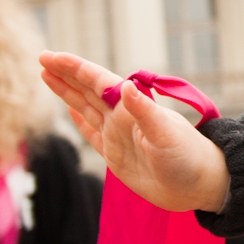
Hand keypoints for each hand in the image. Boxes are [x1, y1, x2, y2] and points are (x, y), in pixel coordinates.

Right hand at [39, 51, 229, 212]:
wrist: (200, 186)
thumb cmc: (190, 158)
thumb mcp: (167, 134)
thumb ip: (145, 112)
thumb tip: (126, 87)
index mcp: (133, 109)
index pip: (98, 82)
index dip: (75, 69)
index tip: (52, 57)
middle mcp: (124, 118)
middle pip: (88, 90)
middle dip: (66, 75)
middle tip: (43, 57)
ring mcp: (119, 136)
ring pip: (86, 108)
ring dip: (68, 92)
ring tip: (48, 76)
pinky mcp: (117, 154)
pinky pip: (92, 132)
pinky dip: (79, 120)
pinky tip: (71, 110)